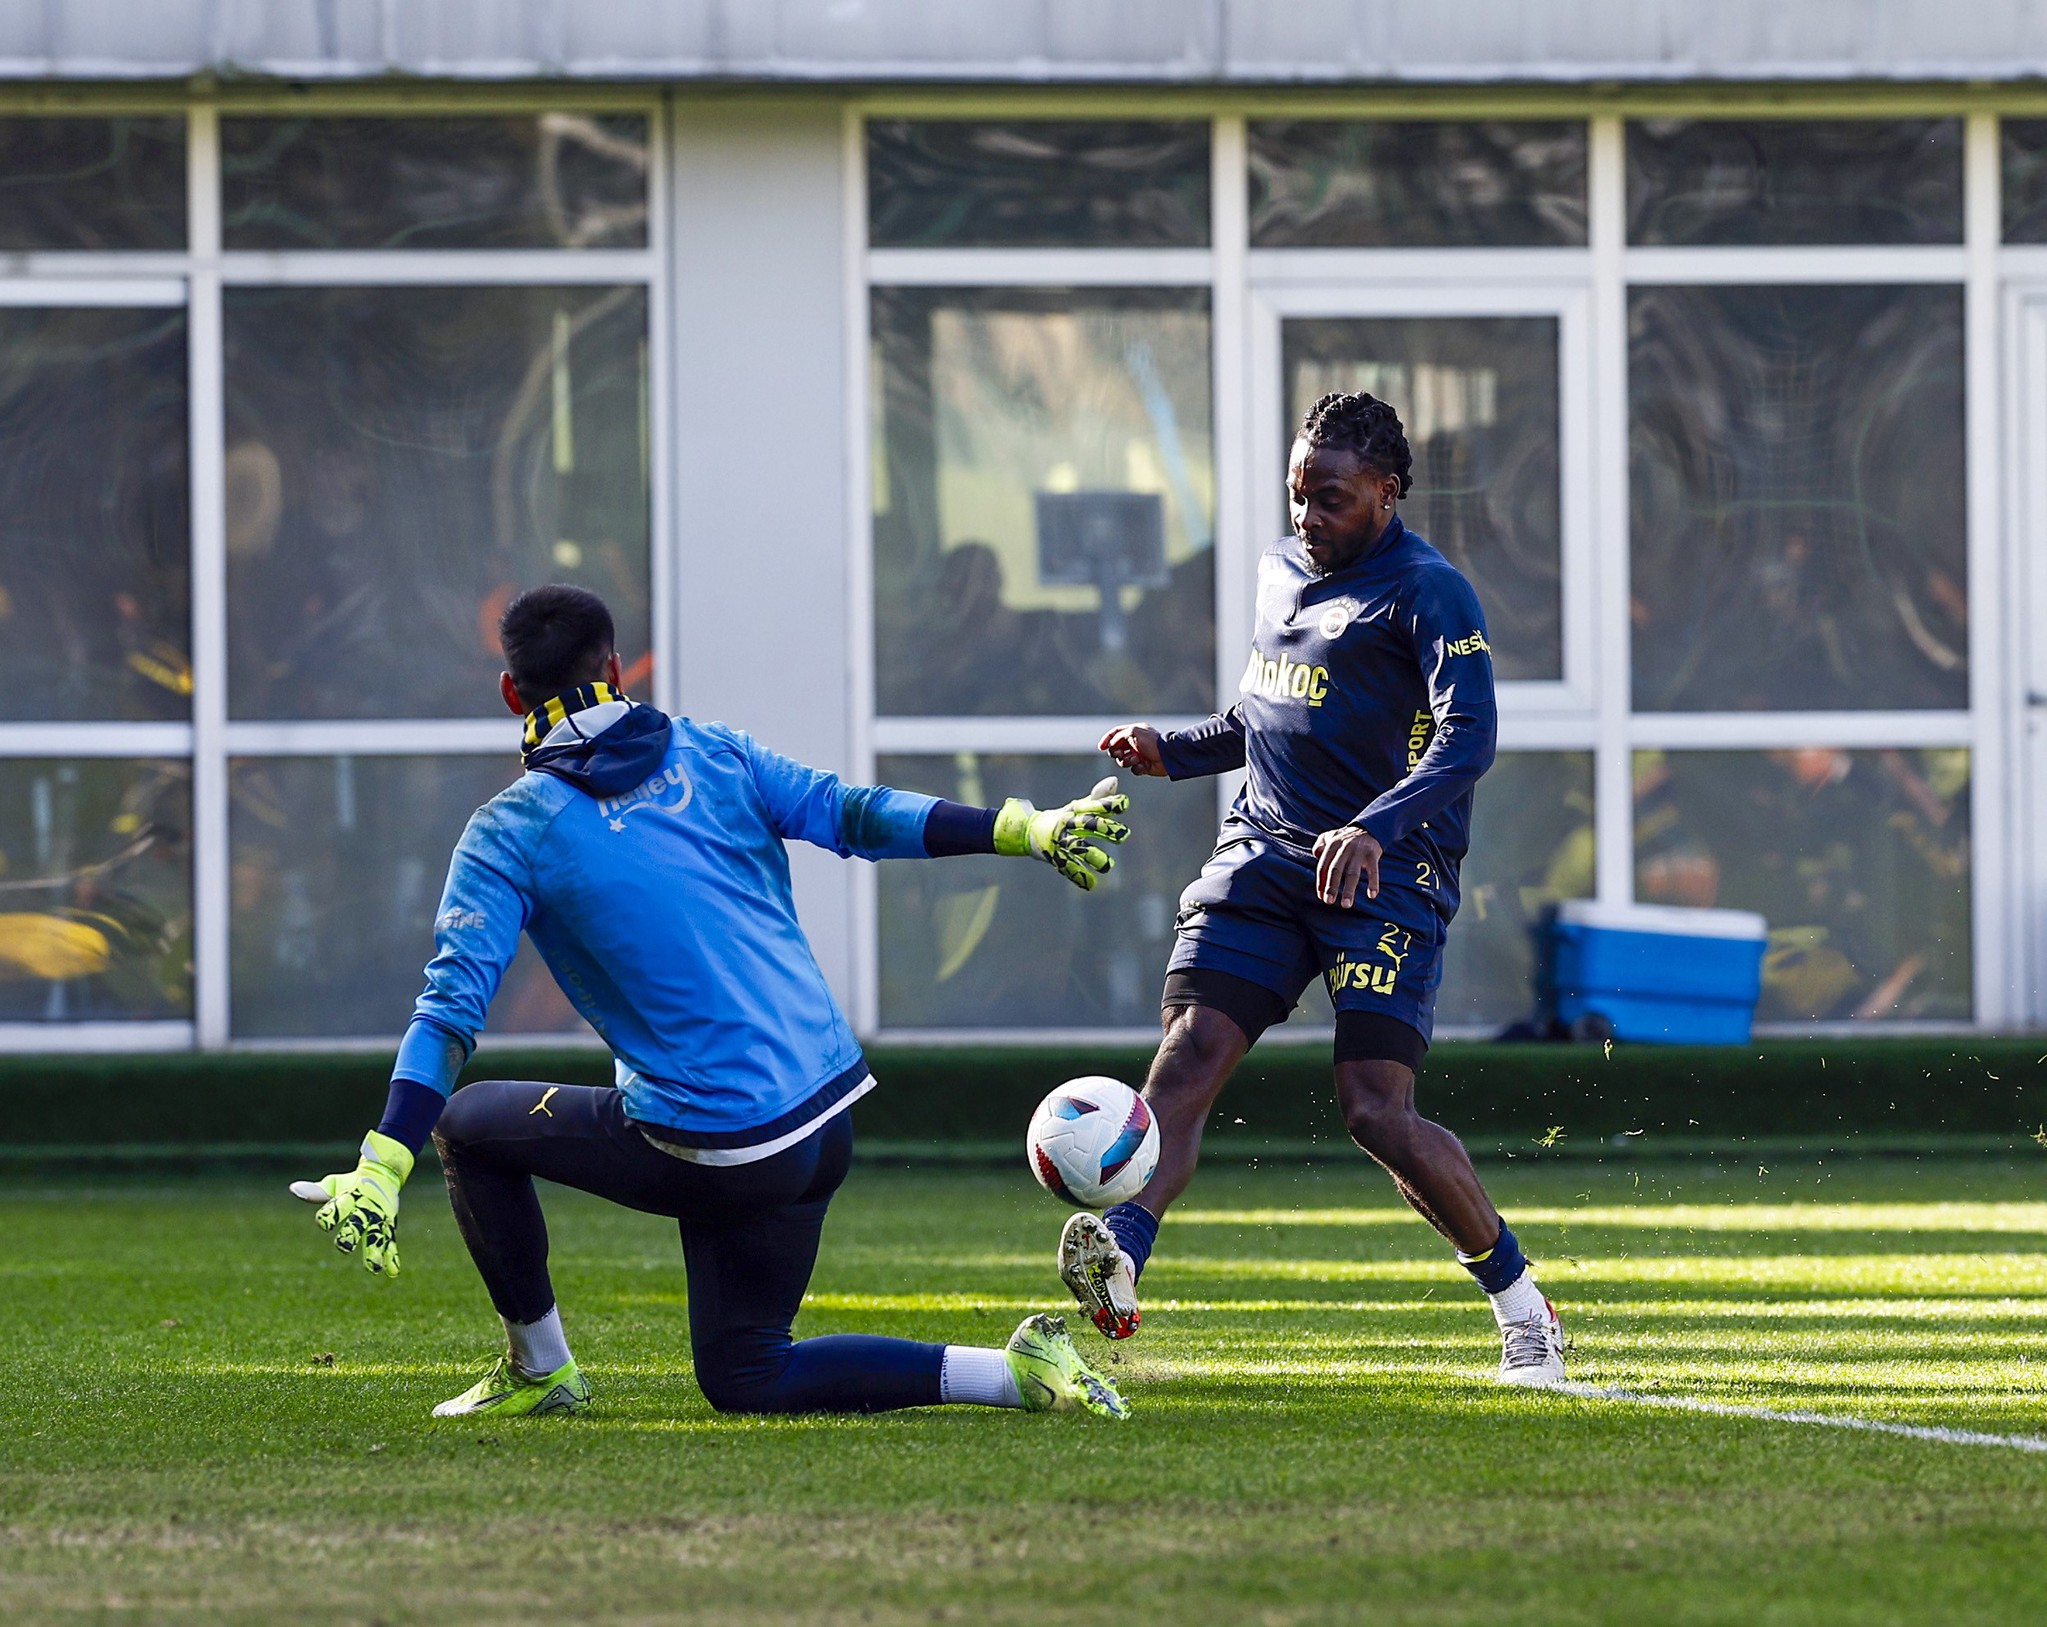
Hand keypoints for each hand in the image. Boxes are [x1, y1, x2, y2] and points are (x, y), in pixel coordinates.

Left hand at [290, 1131, 414, 1275]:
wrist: (384, 1172)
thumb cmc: (351, 1182)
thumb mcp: (334, 1184)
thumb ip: (316, 1192)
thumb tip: (293, 1188)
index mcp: (350, 1197)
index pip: (337, 1207)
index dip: (329, 1215)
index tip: (323, 1224)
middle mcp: (365, 1208)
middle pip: (357, 1223)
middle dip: (351, 1234)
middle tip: (345, 1247)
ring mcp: (379, 1218)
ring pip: (377, 1236)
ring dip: (375, 1251)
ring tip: (374, 1267)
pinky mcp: (389, 1225)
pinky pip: (390, 1242)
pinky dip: (392, 1256)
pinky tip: (392, 1271)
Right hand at [994, 777, 1131, 890]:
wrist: (1027, 831)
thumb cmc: (1060, 818)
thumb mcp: (1077, 807)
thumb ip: (1098, 798)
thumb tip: (1115, 780)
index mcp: (1073, 811)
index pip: (1093, 805)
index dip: (1108, 804)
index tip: (1124, 803)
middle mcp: (1066, 824)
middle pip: (1087, 824)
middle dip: (1105, 829)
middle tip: (1123, 836)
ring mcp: (1059, 841)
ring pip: (1078, 848)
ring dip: (1094, 857)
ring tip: (1108, 866)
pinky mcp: (1054, 857)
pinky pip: (1067, 868)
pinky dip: (1078, 877)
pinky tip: (1091, 885)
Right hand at [1098, 725, 1166, 777]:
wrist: (1167, 757)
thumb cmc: (1153, 742)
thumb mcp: (1134, 732)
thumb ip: (1119, 736)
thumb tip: (1112, 744)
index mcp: (1133, 733)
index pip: (1115, 734)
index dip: (1107, 739)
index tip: (1101, 747)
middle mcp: (1135, 743)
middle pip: (1116, 749)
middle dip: (1116, 753)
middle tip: (1120, 754)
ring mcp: (1138, 755)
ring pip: (1122, 761)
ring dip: (1127, 761)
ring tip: (1136, 759)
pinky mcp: (1143, 766)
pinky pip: (1133, 769)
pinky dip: (1137, 768)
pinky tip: (1144, 765)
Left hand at [1313, 825, 1382, 907]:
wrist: (1369, 827)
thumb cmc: (1345, 837)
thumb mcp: (1329, 836)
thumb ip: (1319, 845)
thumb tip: (1315, 857)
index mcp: (1332, 845)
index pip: (1323, 866)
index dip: (1321, 882)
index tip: (1321, 896)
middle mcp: (1344, 848)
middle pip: (1335, 870)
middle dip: (1331, 887)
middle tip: (1328, 901)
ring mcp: (1359, 851)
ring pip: (1352, 873)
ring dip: (1349, 890)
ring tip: (1346, 905)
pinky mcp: (1372, 854)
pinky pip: (1373, 871)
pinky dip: (1373, 883)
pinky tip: (1372, 895)